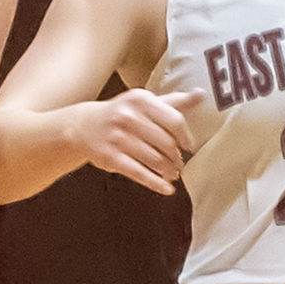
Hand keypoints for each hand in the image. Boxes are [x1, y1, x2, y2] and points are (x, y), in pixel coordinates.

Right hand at [73, 89, 201, 194]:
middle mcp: (128, 117)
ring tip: (172, 173)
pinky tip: (166, 188)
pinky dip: (156, 183)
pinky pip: (139, 173)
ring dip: (168, 171)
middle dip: (177, 157)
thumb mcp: (144, 102)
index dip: (186, 137)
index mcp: (141, 100)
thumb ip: (173, 101)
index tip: (189, 147)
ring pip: (154, 160)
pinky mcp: (110, 157)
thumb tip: (200, 95)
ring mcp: (118, 138)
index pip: (174, 120)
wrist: (84, 126)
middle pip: (166, 143)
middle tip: (180, 164)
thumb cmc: (121, 114)